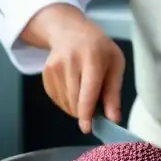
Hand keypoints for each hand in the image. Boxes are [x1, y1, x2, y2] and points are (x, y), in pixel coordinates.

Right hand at [41, 16, 125, 134]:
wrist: (71, 31)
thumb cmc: (99, 49)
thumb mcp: (115, 65)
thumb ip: (113, 93)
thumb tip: (113, 119)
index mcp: (92, 58)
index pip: (88, 91)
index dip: (87, 113)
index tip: (87, 128)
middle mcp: (71, 61)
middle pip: (74, 100)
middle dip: (84, 112)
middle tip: (95, 110)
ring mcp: (55, 66)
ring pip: (65, 102)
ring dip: (75, 108)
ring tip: (85, 93)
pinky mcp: (46, 73)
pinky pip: (56, 98)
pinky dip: (66, 102)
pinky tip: (74, 90)